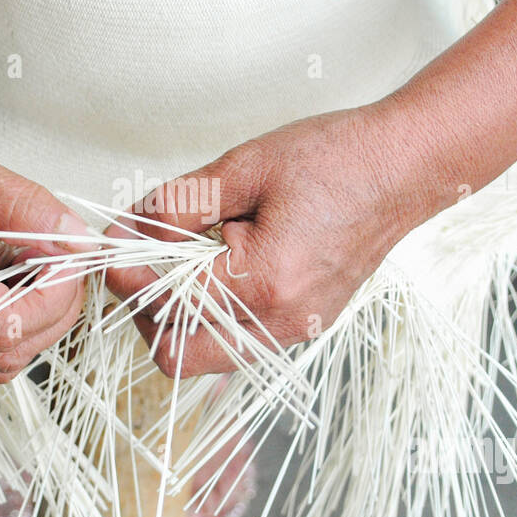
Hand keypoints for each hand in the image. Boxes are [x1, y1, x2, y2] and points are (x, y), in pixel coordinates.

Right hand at [0, 93, 89, 382]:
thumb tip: (78, 241)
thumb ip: (29, 210)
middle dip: (48, 315)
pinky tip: (9, 265)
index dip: (54, 300)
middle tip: (65, 263)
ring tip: (36, 262)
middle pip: (0, 356)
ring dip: (25, 318)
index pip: (5, 328)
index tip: (72, 260)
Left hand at [105, 105, 438, 376]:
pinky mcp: (303, 326)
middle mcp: (282, 323)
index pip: (165, 305)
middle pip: (178, 357)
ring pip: (206, 356)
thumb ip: (177, 205)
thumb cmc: (335, 159)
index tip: (111, 249)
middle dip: (146, 314)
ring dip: (178, 318)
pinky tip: (215, 268)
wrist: (405, 167)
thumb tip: (127, 232)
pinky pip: (237, 341)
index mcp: (264, 284)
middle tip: (140, 266)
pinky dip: (211, 315)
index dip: (127, 276)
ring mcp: (295, 332)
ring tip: (180, 262)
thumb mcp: (243, 167)